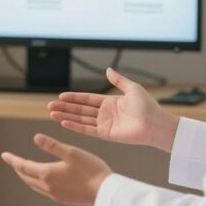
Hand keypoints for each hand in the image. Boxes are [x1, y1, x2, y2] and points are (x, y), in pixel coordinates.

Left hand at [0, 134, 112, 205]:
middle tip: (12, 161)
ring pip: (34, 185)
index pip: (24, 166)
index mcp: (47, 173)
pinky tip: (42, 180)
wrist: (105, 192)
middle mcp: (48, 186)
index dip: (13, 160)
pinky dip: (36, 183)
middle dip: (18, 168)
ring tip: (23, 170)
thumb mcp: (71, 152)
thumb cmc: (91, 169)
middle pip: (26, 177)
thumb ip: (52, 145)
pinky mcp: (63, 199)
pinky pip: (43, 190)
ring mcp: (55, 194)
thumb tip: (35, 137)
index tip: (4, 155)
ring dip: (26, 176)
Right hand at [48, 67, 179, 151]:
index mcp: (110, 102)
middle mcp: (105, 114)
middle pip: (80, 110)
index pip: (87, 99)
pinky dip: (75, 126)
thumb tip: (108, 70)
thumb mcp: (132, 88)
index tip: (60, 96)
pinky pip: (87, 130)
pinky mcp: (106, 135)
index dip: (74, 98)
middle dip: (65, 108)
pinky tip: (64, 122)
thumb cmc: (148, 106)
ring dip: (66, 117)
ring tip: (52, 114)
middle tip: (50, 106)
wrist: (156, 124)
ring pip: (81, 120)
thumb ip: (118, 80)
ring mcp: (105, 125)